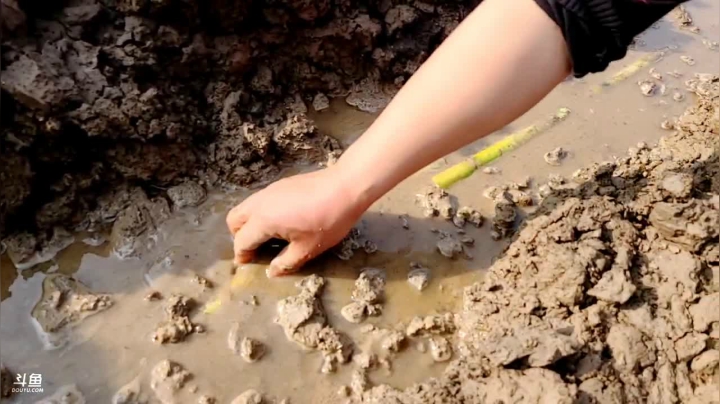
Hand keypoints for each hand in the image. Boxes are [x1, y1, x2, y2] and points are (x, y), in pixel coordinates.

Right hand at [226, 166, 367, 276]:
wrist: (345, 186)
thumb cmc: (328, 220)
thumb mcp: (308, 248)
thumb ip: (286, 262)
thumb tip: (272, 271)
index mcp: (263, 220)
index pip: (241, 241)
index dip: (242, 255)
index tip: (248, 264)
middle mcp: (260, 203)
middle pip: (234, 220)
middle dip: (239, 237)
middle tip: (256, 249)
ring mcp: (269, 190)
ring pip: (245, 207)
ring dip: (249, 223)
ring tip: (270, 236)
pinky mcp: (280, 184)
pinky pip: (259, 200)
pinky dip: (261, 212)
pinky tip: (282, 220)